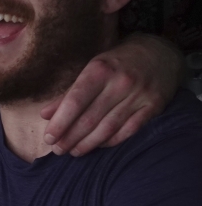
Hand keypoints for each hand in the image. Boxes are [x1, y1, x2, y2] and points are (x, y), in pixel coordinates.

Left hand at [41, 34, 183, 155]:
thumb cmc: (117, 64)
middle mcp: (121, 82)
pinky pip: (128, 131)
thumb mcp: (91, 70)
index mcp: (100, 70)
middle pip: (90, 119)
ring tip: (74, 152)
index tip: (49, 138)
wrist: (160, 53)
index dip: (60, 123)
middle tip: (58, 150)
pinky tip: (97, 146)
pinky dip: (110, 141)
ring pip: (108, 128)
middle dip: (70, 138)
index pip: (75, 101)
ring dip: (88, 144)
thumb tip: (45, 115)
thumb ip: (68, 93)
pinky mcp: (154, 106)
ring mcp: (139, 95)